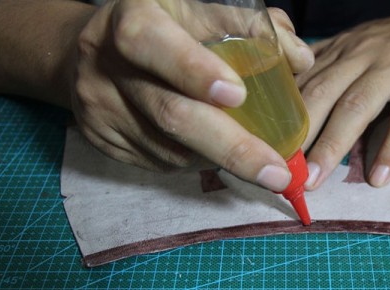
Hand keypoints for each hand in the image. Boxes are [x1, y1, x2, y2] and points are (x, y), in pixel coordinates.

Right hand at [69, 0, 313, 190]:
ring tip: (254, 159)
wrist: (89, 51)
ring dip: (220, 158)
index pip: (153, 43)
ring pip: (170, 148)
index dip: (193, 70)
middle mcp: (107, 64)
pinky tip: (210, 150)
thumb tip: (301, 60)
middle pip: (170, 113)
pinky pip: (159, 161)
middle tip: (276, 173)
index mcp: (132, 18)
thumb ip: (250, 27)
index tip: (238, 96)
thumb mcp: (197, 11)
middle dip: (232, 148)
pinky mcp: (101, 139)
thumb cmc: (163, 27)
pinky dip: (195, 161)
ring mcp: (100, 107)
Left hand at [298, 0, 389, 188]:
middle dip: (297, 135)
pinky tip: (380, 176)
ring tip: (316, 180)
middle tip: (280, 172)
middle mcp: (362, 52)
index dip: (280, 118)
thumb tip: (294, 113)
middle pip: (322, 94)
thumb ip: (330, 76)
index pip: (302, 84)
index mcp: (341, 50)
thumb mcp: (361, 51)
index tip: (263, 150)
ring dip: (333, 145)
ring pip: (358, 104)